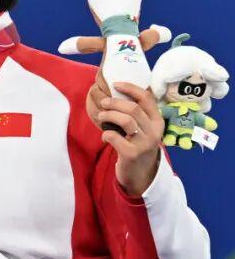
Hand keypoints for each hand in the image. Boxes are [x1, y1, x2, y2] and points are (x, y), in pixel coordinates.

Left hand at [93, 82, 164, 196]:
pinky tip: (105, 136)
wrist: (140, 174)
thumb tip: (114, 93)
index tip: (115, 84)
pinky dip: (106, 134)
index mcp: (158, 121)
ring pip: (125, 120)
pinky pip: (114, 136)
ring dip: (108, 115)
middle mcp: (154, 131)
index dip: (130, 88)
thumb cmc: (137, 145)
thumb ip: (135, 114)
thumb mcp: (142, 129)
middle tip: (103, 104)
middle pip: (133, 108)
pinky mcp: (132, 154)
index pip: (147, 98)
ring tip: (101, 117)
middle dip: (114, 103)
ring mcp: (144, 143)